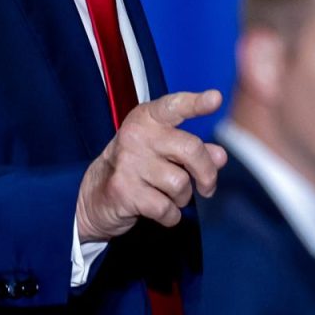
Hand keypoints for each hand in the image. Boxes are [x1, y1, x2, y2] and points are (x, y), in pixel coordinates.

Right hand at [75, 89, 227, 241]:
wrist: (95, 195)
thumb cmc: (136, 167)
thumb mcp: (163, 151)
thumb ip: (193, 149)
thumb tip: (220, 156)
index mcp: (147, 119)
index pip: (174, 106)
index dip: (196, 103)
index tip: (215, 99)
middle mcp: (136, 136)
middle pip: (191, 150)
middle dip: (207, 174)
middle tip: (207, 186)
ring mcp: (128, 163)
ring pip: (181, 184)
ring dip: (182, 197)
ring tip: (168, 195)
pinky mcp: (124, 191)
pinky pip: (168, 209)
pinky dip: (171, 216)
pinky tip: (160, 210)